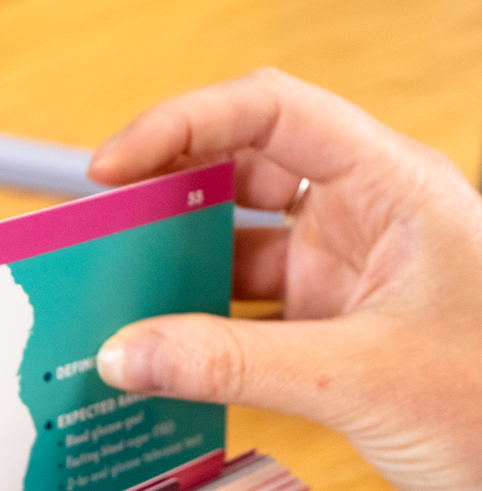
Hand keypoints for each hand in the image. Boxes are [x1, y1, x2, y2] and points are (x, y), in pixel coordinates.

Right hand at [88, 67, 481, 490]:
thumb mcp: (355, 377)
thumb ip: (230, 365)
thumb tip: (124, 354)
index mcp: (392, 188)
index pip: (272, 113)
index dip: (183, 126)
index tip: (111, 170)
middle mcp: (364, 218)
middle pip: (241, 173)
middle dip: (166, 197)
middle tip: (98, 233)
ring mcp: (343, 276)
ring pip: (235, 250)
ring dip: (176, 274)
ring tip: (114, 299)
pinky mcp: (328, 332)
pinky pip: (241, 316)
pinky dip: (197, 332)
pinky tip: (157, 354)